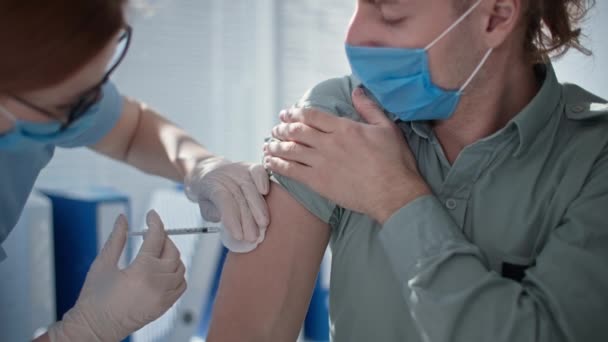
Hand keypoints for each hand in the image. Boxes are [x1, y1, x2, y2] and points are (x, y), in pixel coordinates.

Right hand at [48, 211, 186, 341]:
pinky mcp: (165, 305)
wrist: (95, 329)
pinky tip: (164, 270)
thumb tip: (123, 219)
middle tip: (150, 234)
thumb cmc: (95, 300)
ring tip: (156, 252)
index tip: (151, 215)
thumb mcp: (103, 264)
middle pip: (171, 250)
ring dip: (171, 255)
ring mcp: (164, 296)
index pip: (156, 237)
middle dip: (163, 238)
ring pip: (179, 266)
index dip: (155, 222)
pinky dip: (177, 273)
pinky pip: (181, 284)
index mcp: (142, 270)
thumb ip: (116, 239)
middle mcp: (158, 282)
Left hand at [184, 157, 269, 242]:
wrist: (210, 172)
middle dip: (248, 218)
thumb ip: (212, 213)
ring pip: (250, 187)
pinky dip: (263, 180)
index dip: (232, 218)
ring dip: (259, 208)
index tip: (239, 235)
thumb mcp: (205, 207)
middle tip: (253, 236)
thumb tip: (226, 219)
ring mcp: (238, 169)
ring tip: (263, 225)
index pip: (223, 200)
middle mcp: (225, 175)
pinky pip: (258, 171)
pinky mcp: (250, 166)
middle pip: (239, 196)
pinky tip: (265, 192)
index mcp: (211, 185)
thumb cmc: (210, 194)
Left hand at [264, 87, 429, 222]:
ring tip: (269, 144)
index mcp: (344, 128)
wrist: (393, 193)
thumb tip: (357, 90)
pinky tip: (270, 162)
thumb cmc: (394, 162)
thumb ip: (369, 108)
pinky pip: (292, 171)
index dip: (295, 113)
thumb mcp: (387, 128)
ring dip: (277, 146)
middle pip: (297, 131)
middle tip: (276, 129)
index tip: (286, 114)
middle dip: (283, 128)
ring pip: (291, 150)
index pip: (312, 115)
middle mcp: (329, 143)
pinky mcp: (319, 182)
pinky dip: (278, 165)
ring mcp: (322, 163)